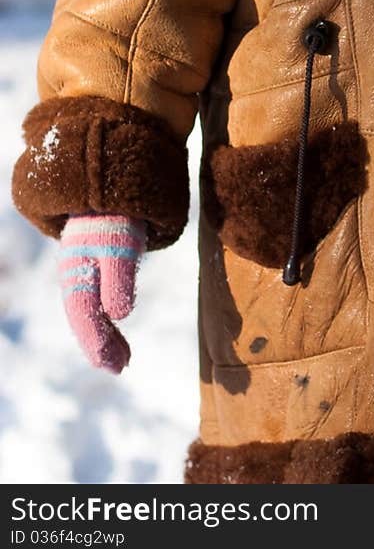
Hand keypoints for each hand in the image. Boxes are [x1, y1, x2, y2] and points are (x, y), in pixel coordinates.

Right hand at [58, 215, 145, 372]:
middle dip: (100, 345)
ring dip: (104, 334)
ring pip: (89, 309)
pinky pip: (96, 297)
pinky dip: (106, 316)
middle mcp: (75, 274)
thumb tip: (119, 315)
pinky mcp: (94, 262)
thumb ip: (119, 277)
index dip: (98, 343)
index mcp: (75, 272)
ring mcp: (82, 268)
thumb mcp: (121, 243)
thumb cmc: (117, 214)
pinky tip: (117, 325)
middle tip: (120, 368)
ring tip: (123, 358)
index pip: (84, 317)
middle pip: (84, 317)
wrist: (109, 181)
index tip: (115, 366)